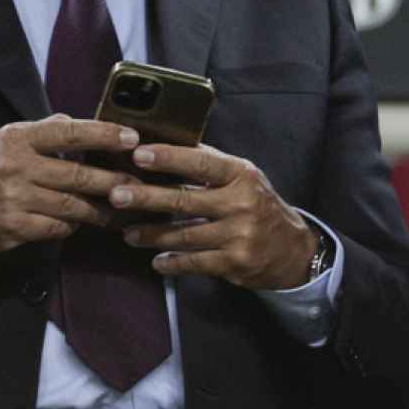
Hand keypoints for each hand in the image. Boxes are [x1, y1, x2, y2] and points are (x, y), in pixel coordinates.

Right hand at [0, 115, 136, 255]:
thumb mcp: (13, 139)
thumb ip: (49, 130)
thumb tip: (86, 122)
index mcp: (19, 138)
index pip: (69, 133)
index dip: (104, 135)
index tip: (131, 138)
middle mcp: (16, 166)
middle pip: (77, 175)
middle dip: (113, 181)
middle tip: (138, 183)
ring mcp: (14, 198)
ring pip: (72, 205)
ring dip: (100, 209)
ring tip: (120, 207)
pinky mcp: (14, 226)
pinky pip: (57, 228)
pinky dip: (73, 226)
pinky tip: (80, 222)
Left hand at [113, 144, 318, 289]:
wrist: (292, 248)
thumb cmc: (259, 205)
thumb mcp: (243, 178)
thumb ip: (210, 165)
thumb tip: (165, 146)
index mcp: (241, 174)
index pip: (200, 162)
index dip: (168, 157)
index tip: (138, 153)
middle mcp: (241, 203)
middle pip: (185, 200)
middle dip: (146, 197)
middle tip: (116, 194)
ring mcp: (239, 234)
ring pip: (183, 235)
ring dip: (151, 234)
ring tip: (128, 232)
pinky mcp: (235, 262)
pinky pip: (194, 262)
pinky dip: (172, 262)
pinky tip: (156, 261)